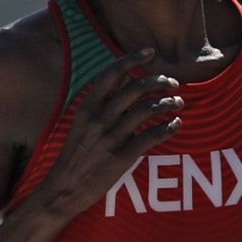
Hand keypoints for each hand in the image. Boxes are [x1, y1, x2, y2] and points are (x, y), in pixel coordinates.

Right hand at [38, 47, 182, 217]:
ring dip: (167, 103)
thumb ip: (101, 104)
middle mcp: (98, 118)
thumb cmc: (75, 155)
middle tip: (172, 83)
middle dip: (159, 81)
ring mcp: (110, 137)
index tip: (150, 52)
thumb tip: (125, 82)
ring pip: (147, 110)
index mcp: (87, 107)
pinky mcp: (122, 157)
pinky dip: (168, 127)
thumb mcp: (80, 124)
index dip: (132, 59)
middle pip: (135, 88)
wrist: (64, 189)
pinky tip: (176, 124)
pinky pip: (151, 136)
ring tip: (178, 103)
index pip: (112, 74)